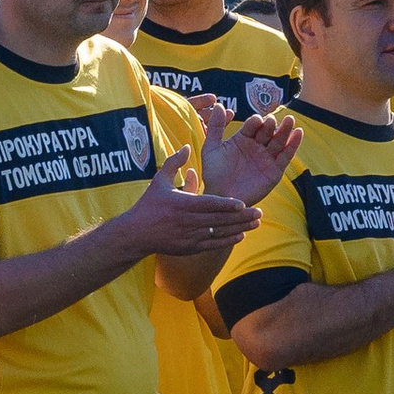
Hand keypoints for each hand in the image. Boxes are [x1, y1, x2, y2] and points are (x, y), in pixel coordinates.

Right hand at [108, 148, 259, 258]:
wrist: (134, 234)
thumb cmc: (148, 206)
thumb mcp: (158, 181)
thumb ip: (174, 163)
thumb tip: (187, 146)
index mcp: (182, 205)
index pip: (209, 205)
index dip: (227, 205)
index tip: (243, 203)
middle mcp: (188, 222)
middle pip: (219, 220)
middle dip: (241, 217)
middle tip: (259, 212)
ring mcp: (189, 236)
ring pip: (219, 233)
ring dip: (239, 229)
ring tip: (255, 224)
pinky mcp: (188, 247)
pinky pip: (211, 245)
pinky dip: (226, 241)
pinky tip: (240, 236)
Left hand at [195, 100, 303, 205]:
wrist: (220, 199)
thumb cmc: (213, 175)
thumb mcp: (211, 150)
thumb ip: (216, 128)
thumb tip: (219, 105)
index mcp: (243, 138)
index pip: (252, 125)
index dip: (254, 122)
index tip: (254, 121)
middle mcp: (257, 145)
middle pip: (268, 131)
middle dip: (270, 125)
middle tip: (271, 121)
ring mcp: (267, 157)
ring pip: (279, 140)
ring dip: (285, 130)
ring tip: (289, 120)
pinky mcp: (275, 170)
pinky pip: (286, 155)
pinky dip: (294, 144)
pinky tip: (298, 133)